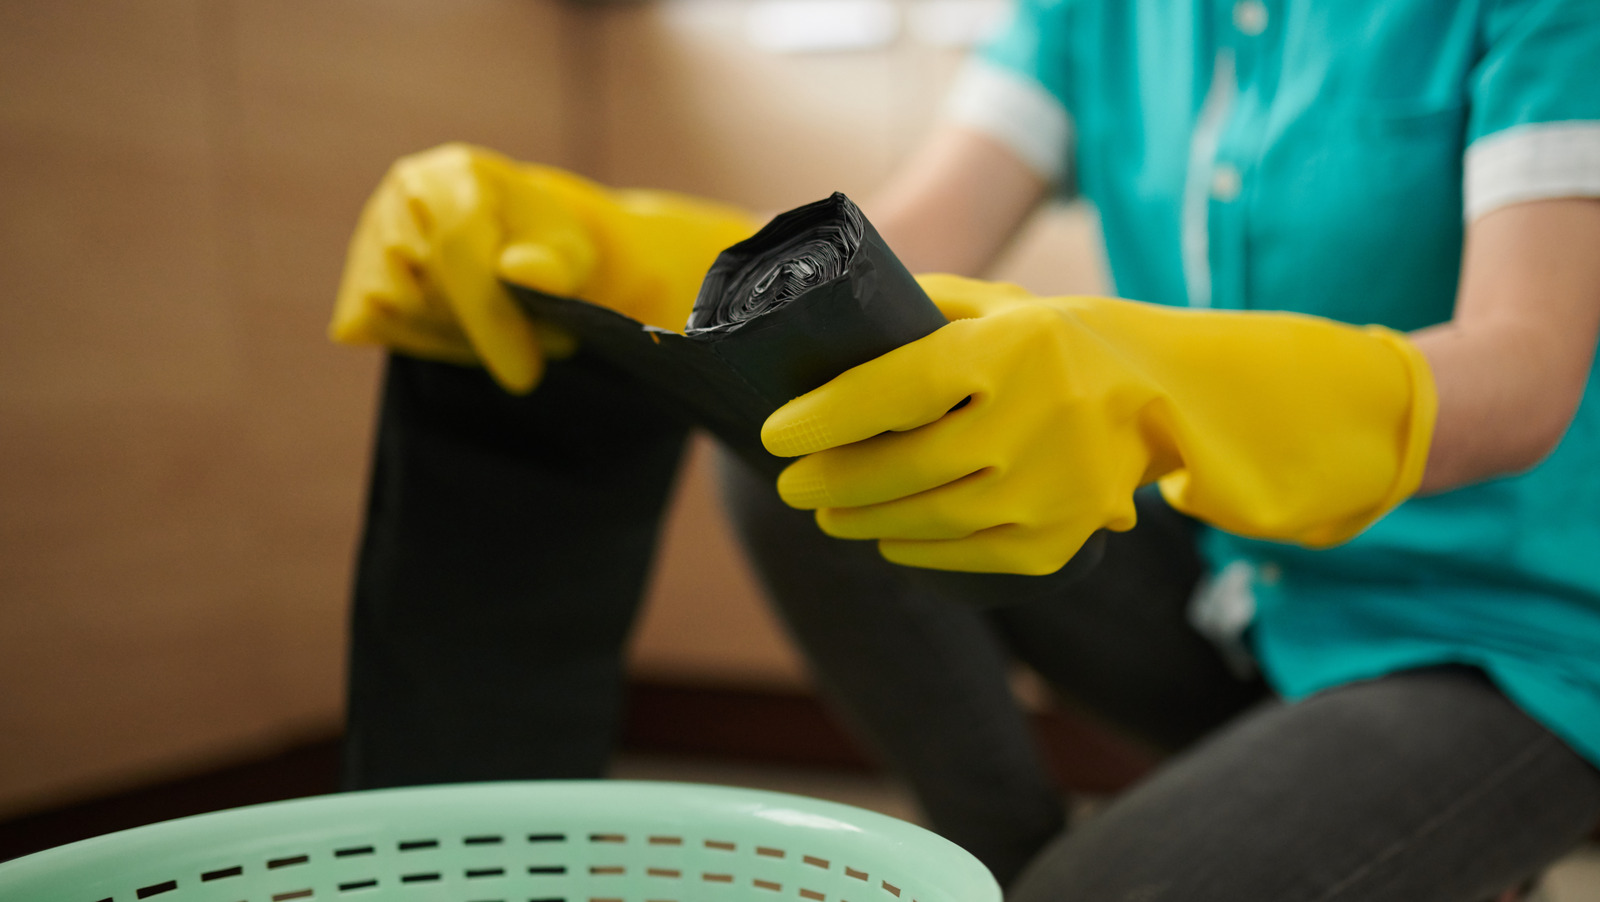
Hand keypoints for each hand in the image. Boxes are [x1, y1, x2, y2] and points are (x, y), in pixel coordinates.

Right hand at [331, 143, 754, 392]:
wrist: (512, 238)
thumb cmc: (547, 246)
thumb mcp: (573, 252)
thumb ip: (558, 263)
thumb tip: (521, 272)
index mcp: (460, 174)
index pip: (458, 249)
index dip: (490, 318)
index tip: (524, 376)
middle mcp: (405, 193)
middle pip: (423, 285)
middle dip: (482, 334)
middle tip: (537, 354)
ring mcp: (373, 232)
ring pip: (393, 309)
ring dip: (453, 340)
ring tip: (504, 336)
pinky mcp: (356, 274)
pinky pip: (369, 323)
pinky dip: (418, 340)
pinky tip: (460, 332)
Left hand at [761, 274, 1435, 574]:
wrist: (1170, 398)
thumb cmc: (1069, 341)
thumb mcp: (1006, 305)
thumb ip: (925, 308)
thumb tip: (835, 322)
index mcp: (1004, 351)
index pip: (891, 388)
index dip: (823, 417)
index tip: (774, 433)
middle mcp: (1024, 423)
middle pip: (898, 465)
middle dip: (829, 479)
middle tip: (792, 483)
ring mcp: (1044, 490)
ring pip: (923, 519)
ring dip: (861, 519)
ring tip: (827, 511)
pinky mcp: (1057, 538)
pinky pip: (965, 556)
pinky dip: (915, 551)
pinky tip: (885, 537)